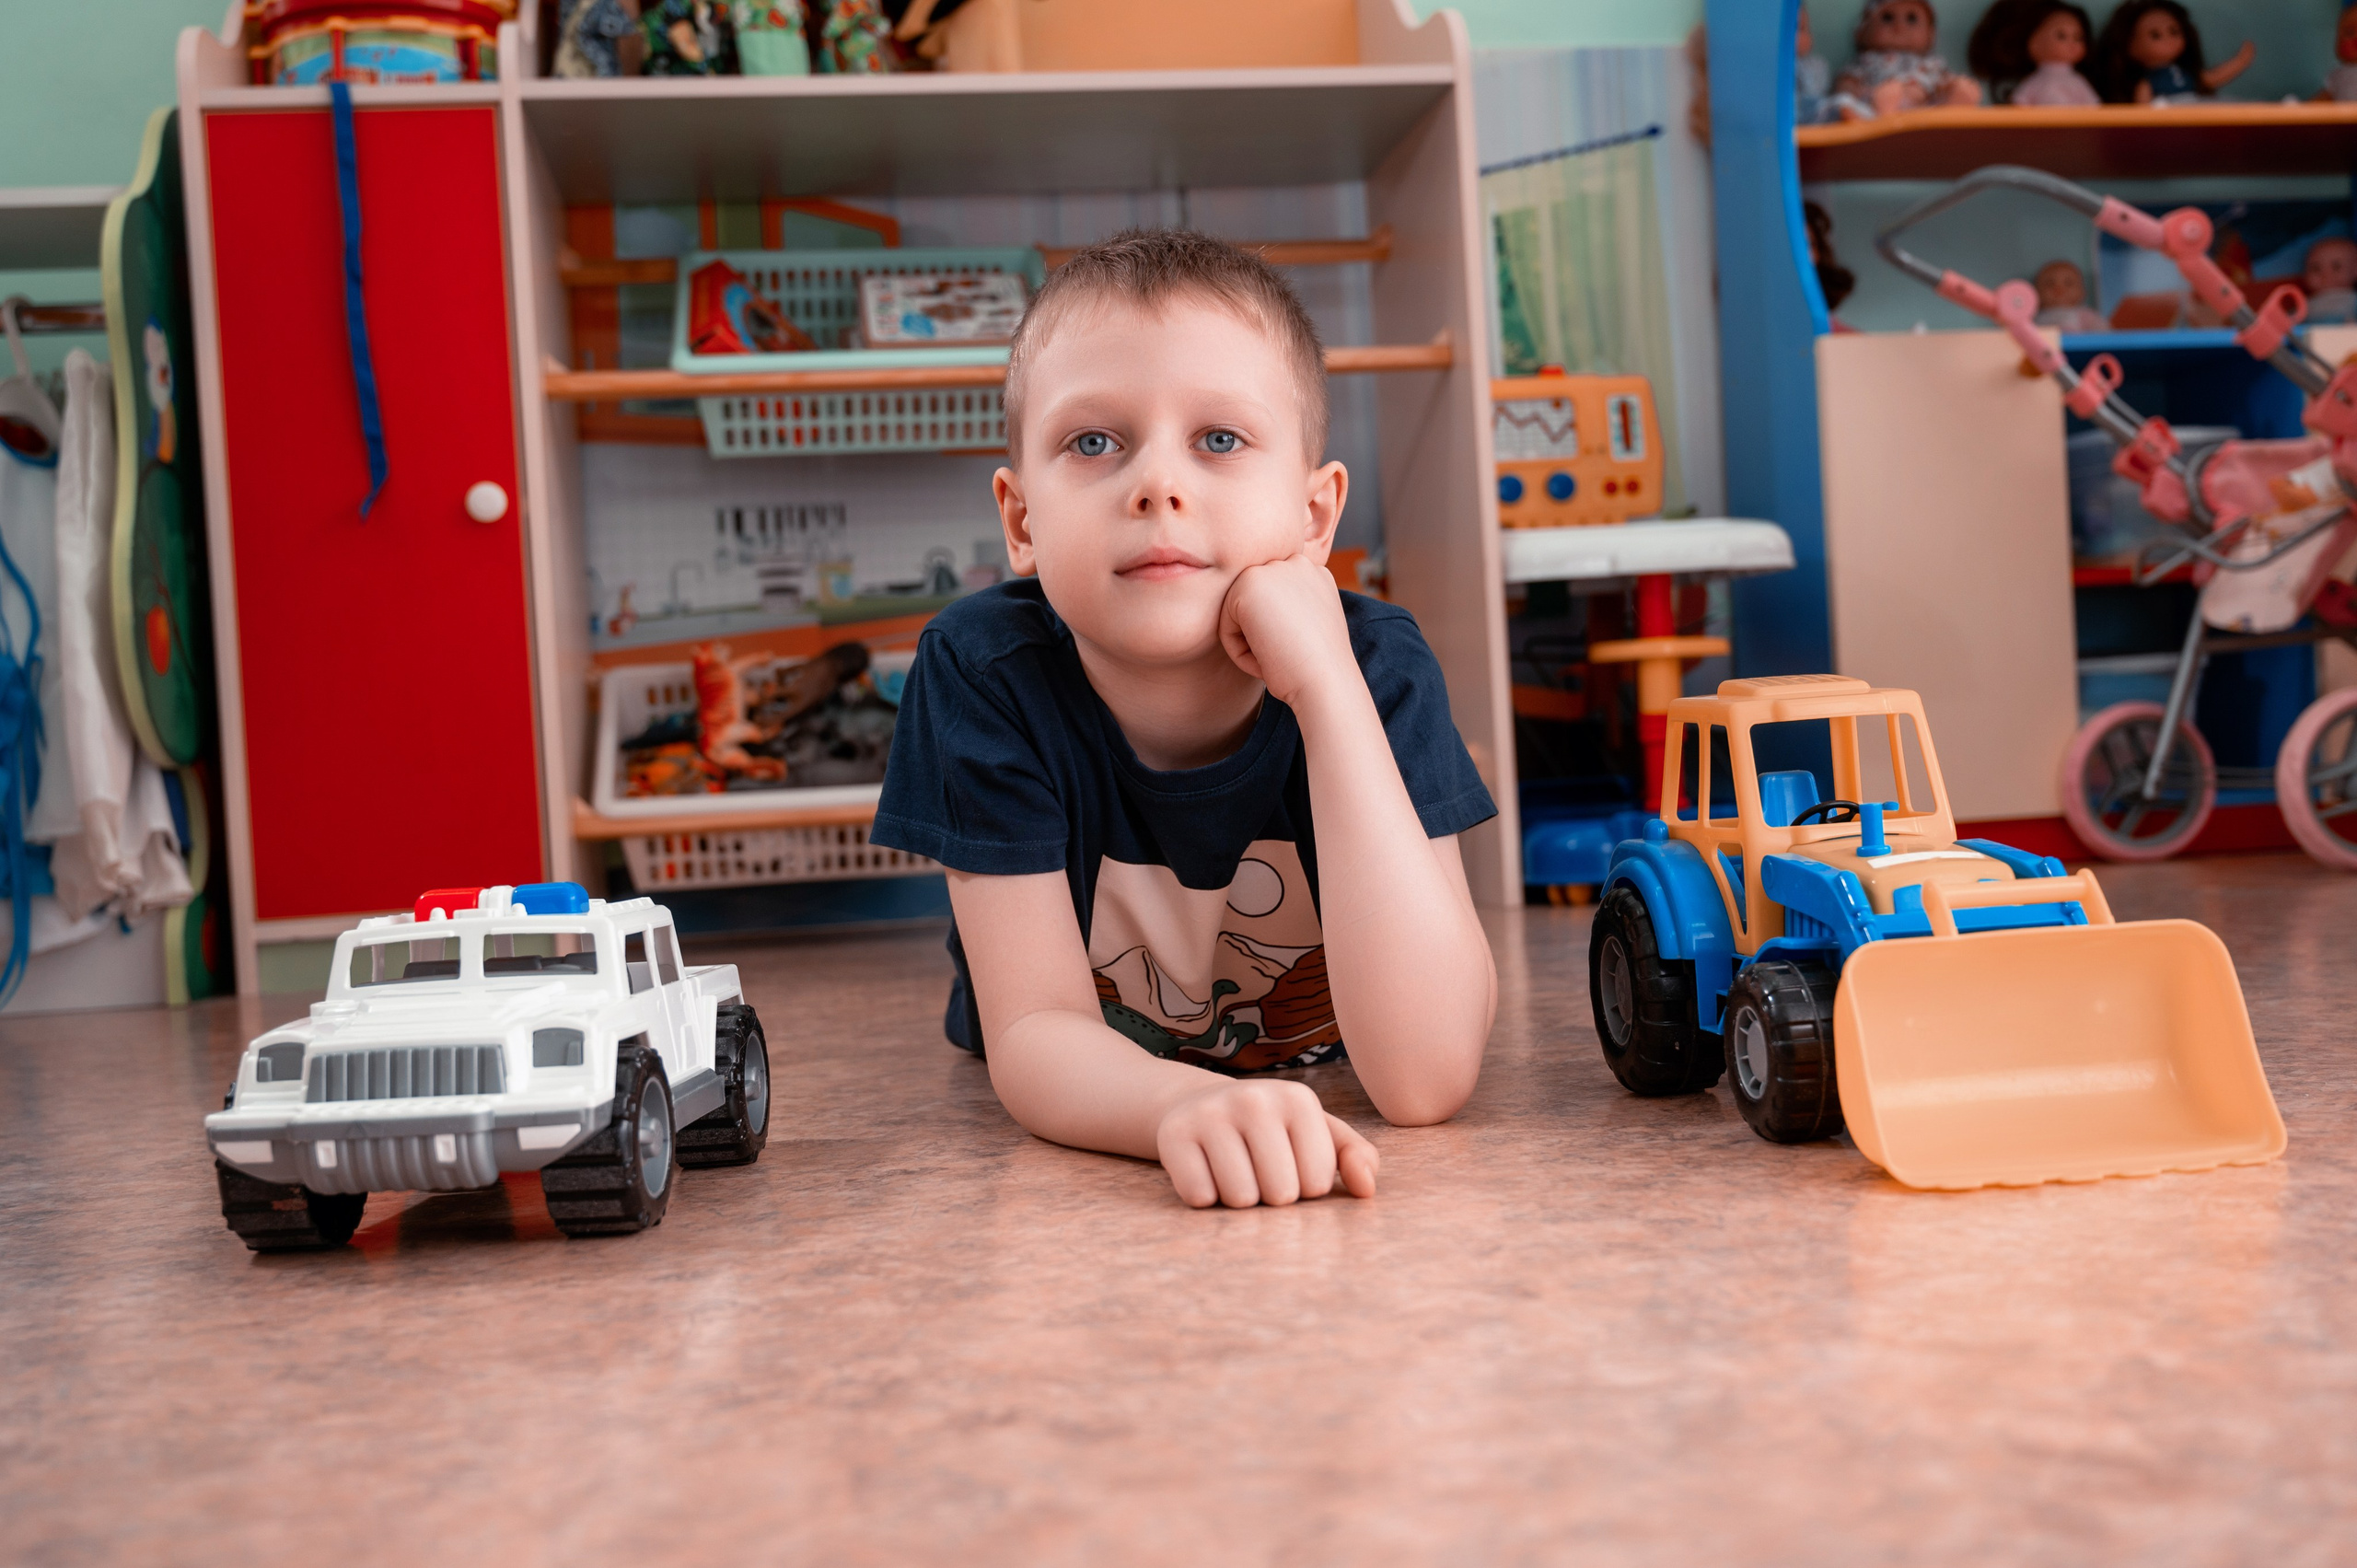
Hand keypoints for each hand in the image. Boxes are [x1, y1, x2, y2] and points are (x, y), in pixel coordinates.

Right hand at [1155, 1078, 1379, 1208]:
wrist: (1201, 1107)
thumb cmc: (1273, 1132)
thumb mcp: (1319, 1135)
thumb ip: (1356, 1158)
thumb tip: (1367, 1189)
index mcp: (1298, 1099)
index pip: (1317, 1183)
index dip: (1304, 1187)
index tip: (1290, 1164)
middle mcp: (1254, 1098)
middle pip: (1280, 1194)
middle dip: (1272, 1196)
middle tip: (1259, 1171)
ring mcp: (1210, 1113)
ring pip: (1240, 1199)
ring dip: (1239, 1199)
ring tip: (1234, 1171)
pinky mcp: (1173, 1134)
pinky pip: (1200, 1197)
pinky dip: (1205, 1197)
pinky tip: (1205, 1171)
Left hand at [1218, 553, 1355, 709]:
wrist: (1326, 680)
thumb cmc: (1318, 670)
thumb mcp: (1310, 631)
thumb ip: (1290, 611)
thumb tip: (1261, 616)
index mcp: (1315, 573)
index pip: (1274, 603)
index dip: (1278, 635)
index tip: (1294, 654)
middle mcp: (1296, 562)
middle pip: (1254, 605)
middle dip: (1261, 635)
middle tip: (1284, 658)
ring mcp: (1273, 568)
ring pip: (1237, 612)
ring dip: (1249, 643)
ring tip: (1275, 658)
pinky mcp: (1249, 583)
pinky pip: (1225, 623)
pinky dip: (1237, 650)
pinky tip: (1264, 657)